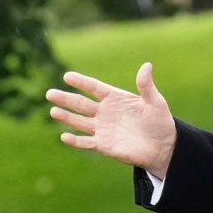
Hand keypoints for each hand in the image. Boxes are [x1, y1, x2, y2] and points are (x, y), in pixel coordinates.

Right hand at [46, 62, 176, 178]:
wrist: (163, 146)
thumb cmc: (160, 121)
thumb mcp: (155, 102)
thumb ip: (146, 85)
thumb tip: (147, 65)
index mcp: (116, 98)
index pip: (94, 88)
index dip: (82, 82)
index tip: (67, 76)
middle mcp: (106, 112)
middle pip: (82, 104)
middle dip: (66, 99)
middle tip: (50, 93)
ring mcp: (103, 129)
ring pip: (80, 122)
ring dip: (66, 117)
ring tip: (53, 111)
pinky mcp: (104, 145)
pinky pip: (86, 142)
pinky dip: (75, 141)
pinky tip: (64, 136)